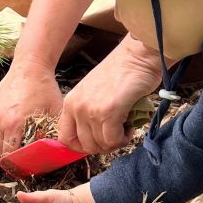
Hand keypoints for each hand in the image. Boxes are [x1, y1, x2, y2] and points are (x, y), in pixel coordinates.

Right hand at [0, 64, 62, 161]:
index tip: (23, 168)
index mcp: (15, 124)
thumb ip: (53, 134)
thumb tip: (55, 153)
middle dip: (5, 161)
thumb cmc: (44, 89)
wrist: (30, 68)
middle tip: (16, 162)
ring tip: (6, 151)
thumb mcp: (54, 113)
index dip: (16, 166)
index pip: (9, 156)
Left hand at [57, 34, 163, 154]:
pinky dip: (124, 138)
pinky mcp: (109, 112)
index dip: (82, 146)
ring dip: (116, 141)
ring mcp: (91, 110)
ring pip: (101, 145)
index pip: (66, 138)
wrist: (137, 56)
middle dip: (103, 146)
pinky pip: (114, 140)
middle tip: (116, 135)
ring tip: (125, 127)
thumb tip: (95, 140)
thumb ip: (88, 113)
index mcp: (70, 102)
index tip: (98, 142)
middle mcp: (77, 107)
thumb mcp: (94, 93)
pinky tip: (130, 126)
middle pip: (85, 145)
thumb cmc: (121, 73)